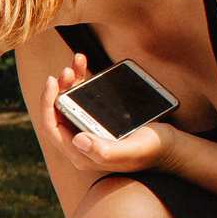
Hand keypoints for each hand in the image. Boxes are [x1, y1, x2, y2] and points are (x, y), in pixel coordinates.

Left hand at [37, 55, 173, 175]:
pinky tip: (83, 66)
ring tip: (77, 62)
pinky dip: (81, 81)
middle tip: (68, 70)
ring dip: (69, 82)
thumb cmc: (151, 150)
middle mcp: (80, 143)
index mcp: (82, 155)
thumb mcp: (130, 151)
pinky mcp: (98, 119)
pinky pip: (81, 99)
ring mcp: (88, 130)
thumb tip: (78, 140)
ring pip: (68, 103)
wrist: (169, 146)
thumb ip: (105, 151)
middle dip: (58, 88)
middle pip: (57, 113)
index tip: (52, 81)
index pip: (52, 129)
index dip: (47, 104)